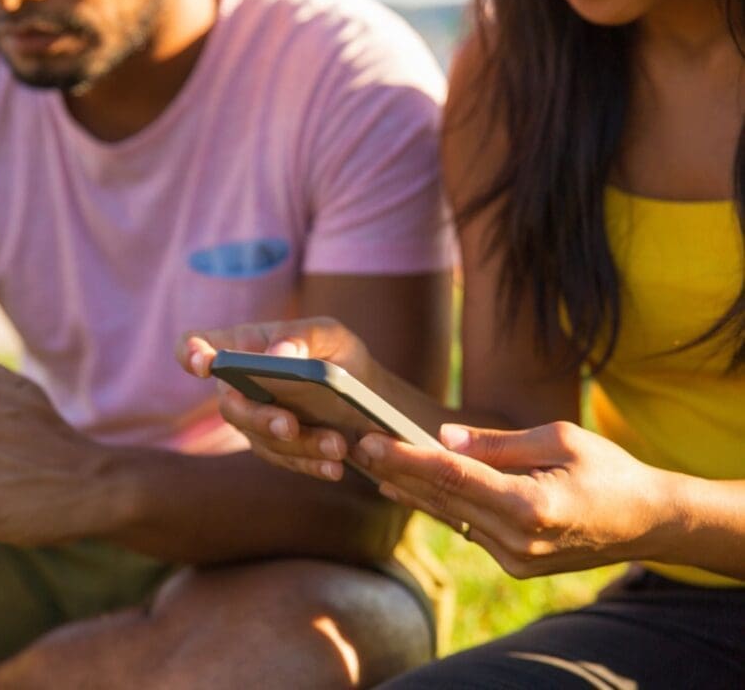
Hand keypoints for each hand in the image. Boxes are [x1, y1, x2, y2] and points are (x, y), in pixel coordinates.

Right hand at [176, 317, 377, 481]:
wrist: (363, 392)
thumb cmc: (334, 351)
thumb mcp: (328, 334)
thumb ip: (302, 336)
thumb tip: (277, 355)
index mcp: (242, 347)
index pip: (195, 347)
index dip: (191, 354)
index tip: (205, 364)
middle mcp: (237, 387)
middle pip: (231, 406)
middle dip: (258, 417)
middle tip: (290, 425)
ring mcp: (254, 422)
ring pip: (262, 440)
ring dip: (299, 445)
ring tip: (337, 445)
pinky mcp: (276, 450)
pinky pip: (286, 461)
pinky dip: (311, 465)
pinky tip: (335, 466)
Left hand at [353, 422, 675, 577]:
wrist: (647, 522)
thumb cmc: (608, 470)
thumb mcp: (559, 439)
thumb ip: (497, 443)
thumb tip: (442, 436)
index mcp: (530, 506)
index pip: (453, 477)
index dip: (407, 458)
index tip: (370, 441)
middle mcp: (517, 539)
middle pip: (441, 499)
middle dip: (394, 470)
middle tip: (353, 446)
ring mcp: (514, 558)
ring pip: (448, 516)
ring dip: (407, 489)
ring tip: (368, 464)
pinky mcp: (514, 564)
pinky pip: (466, 528)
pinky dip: (437, 505)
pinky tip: (404, 488)